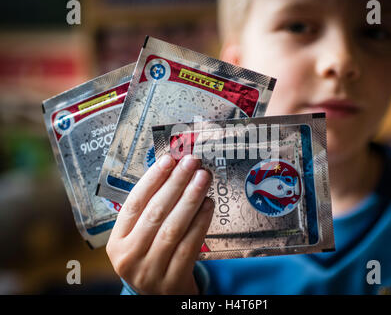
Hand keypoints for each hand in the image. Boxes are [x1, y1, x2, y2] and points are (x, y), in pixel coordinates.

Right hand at [106, 154, 213, 293]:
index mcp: (116, 242)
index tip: (169, 160)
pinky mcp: (173, 280)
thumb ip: (149, 211)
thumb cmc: (150, 259)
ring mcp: (150, 270)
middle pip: (155, 212)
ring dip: (190, 199)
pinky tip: (208, 204)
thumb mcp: (139, 239)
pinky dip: (200, 222)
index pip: (134, 203)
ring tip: (203, 178)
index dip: (153, 179)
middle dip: (176, 183)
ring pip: (173, 227)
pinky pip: (189, 245)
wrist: (159, 298)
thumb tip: (171, 171)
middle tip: (192, 163)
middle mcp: (129, 256)